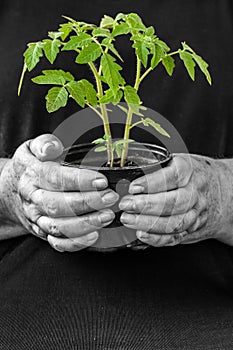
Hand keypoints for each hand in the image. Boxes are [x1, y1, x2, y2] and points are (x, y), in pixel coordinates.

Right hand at [0, 134, 118, 251]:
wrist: (8, 192)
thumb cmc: (29, 168)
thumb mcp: (31, 148)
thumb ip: (44, 144)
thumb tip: (53, 147)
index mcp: (33, 175)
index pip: (55, 177)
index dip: (79, 180)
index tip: (101, 180)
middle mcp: (34, 199)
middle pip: (58, 204)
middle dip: (87, 202)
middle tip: (110, 198)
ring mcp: (37, 218)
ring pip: (59, 226)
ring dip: (85, 224)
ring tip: (106, 216)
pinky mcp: (42, 232)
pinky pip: (57, 242)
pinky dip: (75, 243)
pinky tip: (93, 236)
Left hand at [119, 154, 232, 246]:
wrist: (222, 191)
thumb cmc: (192, 173)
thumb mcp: (178, 160)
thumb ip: (156, 163)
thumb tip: (126, 168)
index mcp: (190, 170)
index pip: (173, 176)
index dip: (152, 183)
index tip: (133, 187)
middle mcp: (195, 192)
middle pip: (174, 202)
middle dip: (147, 205)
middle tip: (126, 204)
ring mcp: (196, 212)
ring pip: (174, 222)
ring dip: (148, 223)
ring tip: (128, 219)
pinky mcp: (192, 228)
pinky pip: (175, 237)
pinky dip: (157, 238)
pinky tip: (142, 234)